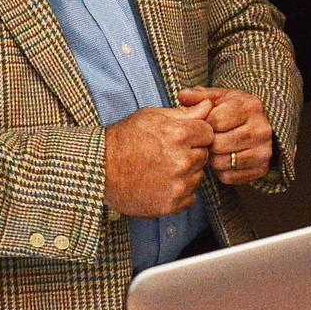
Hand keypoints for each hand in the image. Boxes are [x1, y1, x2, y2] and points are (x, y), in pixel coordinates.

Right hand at [103, 101, 213, 217]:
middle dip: (191, 153)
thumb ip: (185, 112)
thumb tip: (209, 105)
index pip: (208, 133)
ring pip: (198, 177)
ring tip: (163, 168)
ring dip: (186, 173)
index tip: (181, 137)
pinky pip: (190, 197)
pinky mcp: (172, 204)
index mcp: (179, 134)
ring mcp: (178, 184)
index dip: (195, 133)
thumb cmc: (125, 139)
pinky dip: (180, 192)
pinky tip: (162, 183)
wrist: (101, 169)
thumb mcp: (152, 117)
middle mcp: (182, 160)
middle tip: (168, 153)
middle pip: (204, 155)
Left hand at [177, 87, 272, 184]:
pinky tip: (223, 159)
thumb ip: (200, 96)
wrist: (258, 129)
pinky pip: (228, 177)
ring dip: (213, 157)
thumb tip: (182, 95)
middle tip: (207, 139)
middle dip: (208, 143)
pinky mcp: (261, 170)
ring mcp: (264, 151)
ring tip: (215, 148)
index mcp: (251, 106)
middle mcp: (261, 129)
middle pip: (219, 144)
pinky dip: (220, 171)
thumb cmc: (233, 111)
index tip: (205, 123)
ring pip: (223, 161)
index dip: (204, 124)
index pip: (216, 120)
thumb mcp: (219, 98)